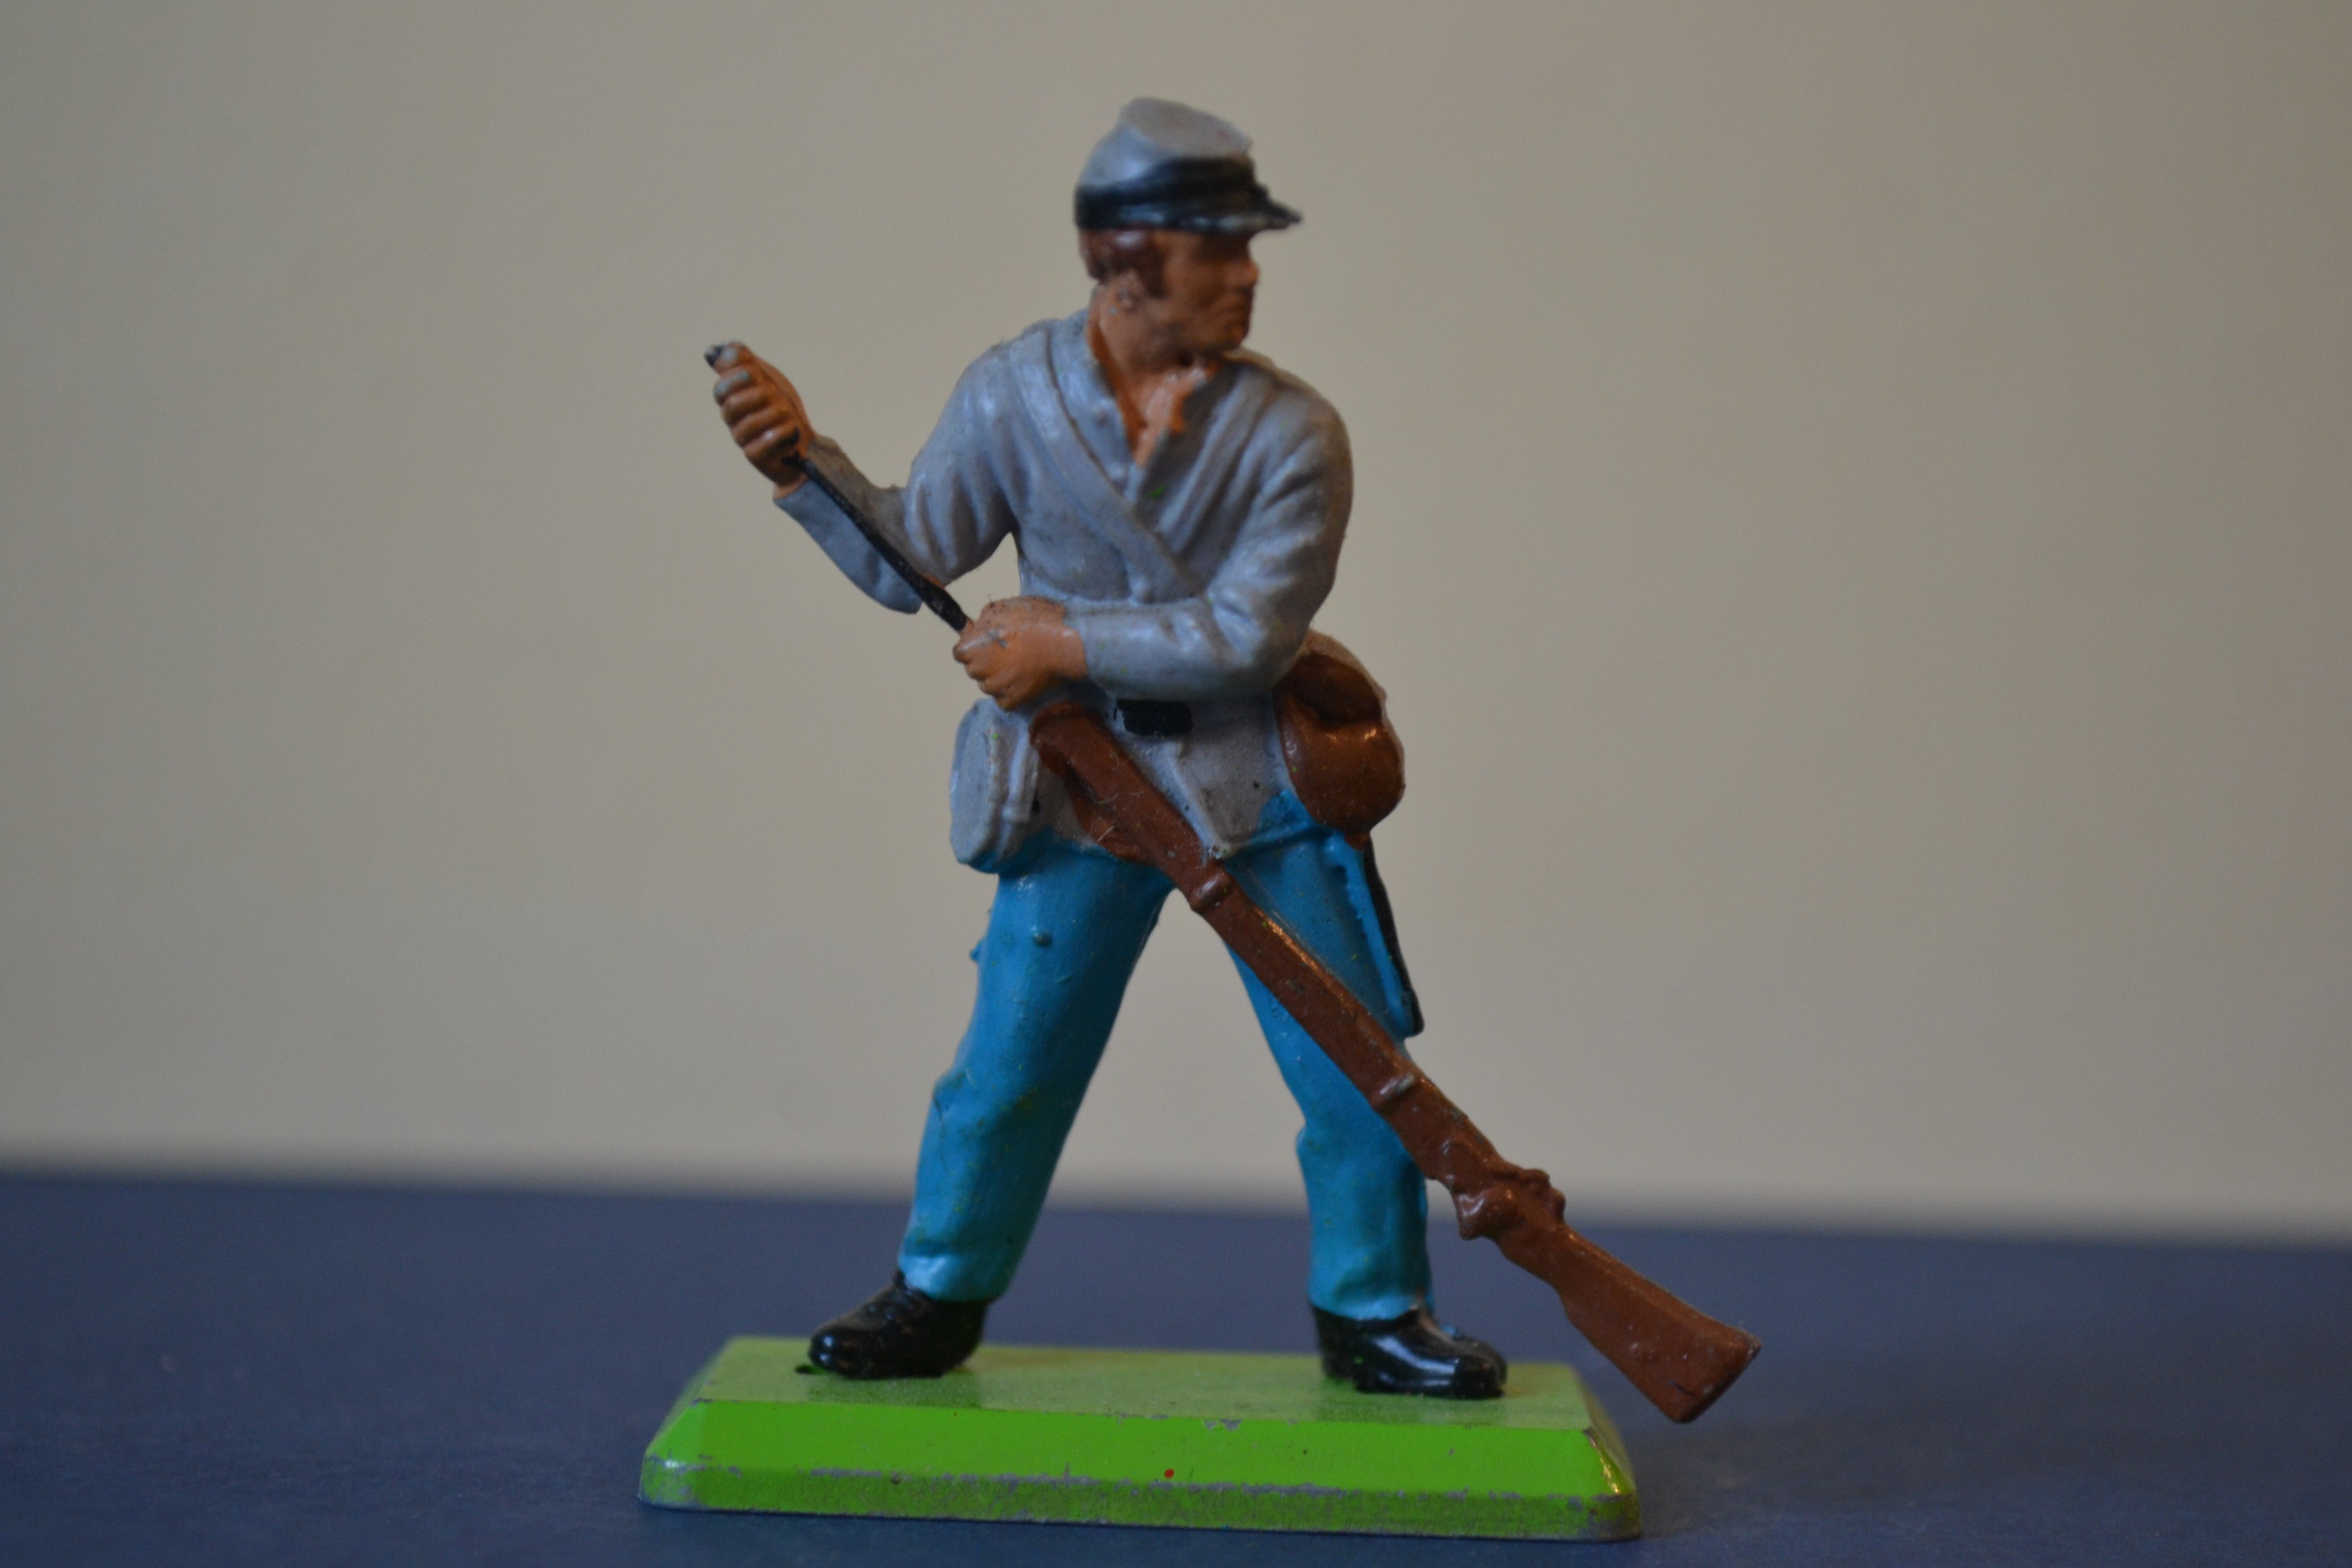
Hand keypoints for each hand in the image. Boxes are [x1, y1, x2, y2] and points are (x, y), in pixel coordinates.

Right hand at [708, 341, 812, 497]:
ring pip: (749, 425)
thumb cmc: (782, 408)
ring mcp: (743, 440)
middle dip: (756, 394)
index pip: (721, 388)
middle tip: (774, 392)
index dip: (736, 378)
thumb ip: (744, 362)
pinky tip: (791, 428)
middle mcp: (733, 420)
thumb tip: (713, 350)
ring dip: (772, 413)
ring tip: (786, 410)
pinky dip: (779, 434)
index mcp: (732, 399)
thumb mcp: (767, 378)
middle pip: (731, 406)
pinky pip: (761, 446)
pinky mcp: (755, 457)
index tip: (755, 373)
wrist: (805, 441)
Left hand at [953, 597, 1087, 709]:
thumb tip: (974, 628)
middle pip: (974, 668)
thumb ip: (982, 620)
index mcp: (971, 648)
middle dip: (985, 661)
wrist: (1065, 644)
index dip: (973, 646)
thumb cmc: (1036, 621)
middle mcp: (978, 671)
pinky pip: (1002, 699)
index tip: (987, 642)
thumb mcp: (1003, 608)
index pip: (959, 652)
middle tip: (1008, 651)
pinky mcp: (1011, 701)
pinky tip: (1024, 678)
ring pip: (988, 684)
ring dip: (998, 677)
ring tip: (1019, 665)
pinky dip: (1010, 691)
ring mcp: (994, 688)